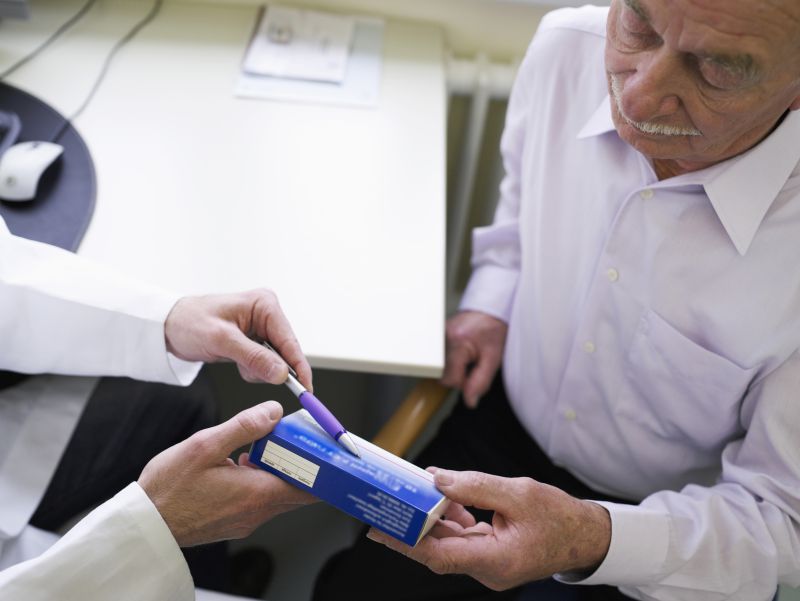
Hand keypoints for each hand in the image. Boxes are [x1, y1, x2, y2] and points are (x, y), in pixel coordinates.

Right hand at [138, 400, 314, 546]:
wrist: (144, 522)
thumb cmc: (168, 489)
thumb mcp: (205, 445)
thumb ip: (244, 427)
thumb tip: (273, 412)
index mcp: (256, 494)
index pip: (310, 488)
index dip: (323, 468)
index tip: (325, 449)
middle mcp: (256, 512)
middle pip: (297, 488)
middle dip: (301, 462)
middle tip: (293, 437)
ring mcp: (246, 519)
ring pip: (278, 492)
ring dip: (278, 469)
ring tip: (265, 445)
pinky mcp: (235, 520)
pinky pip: (260, 498)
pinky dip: (261, 479)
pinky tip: (243, 462)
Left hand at [164, 289, 311, 388]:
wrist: (168, 326)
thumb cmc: (190, 322)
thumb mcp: (221, 340)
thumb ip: (253, 357)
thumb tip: (282, 374)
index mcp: (265, 305)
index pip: (290, 341)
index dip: (299, 367)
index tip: (306, 390)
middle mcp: (267, 314)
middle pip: (286, 352)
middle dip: (269, 368)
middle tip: (246, 369)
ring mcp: (262, 327)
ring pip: (276, 361)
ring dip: (257, 369)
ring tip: (234, 360)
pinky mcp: (255, 340)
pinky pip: (265, 363)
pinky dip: (252, 369)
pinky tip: (235, 361)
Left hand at [366, 469, 610, 590]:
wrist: (585, 536)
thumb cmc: (559, 517)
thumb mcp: (519, 492)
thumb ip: (475, 486)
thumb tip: (437, 479)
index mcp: (497, 559)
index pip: (439, 556)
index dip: (405, 543)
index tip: (379, 530)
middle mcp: (488, 569)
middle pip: (438, 551)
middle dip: (411, 526)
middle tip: (386, 505)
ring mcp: (488, 565)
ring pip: (448, 545)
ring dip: (431, 520)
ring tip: (417, 495)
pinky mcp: (490, 556)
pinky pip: (461, 540)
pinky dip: (450, 521)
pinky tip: (448, 502)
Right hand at [442, 311, 507, 406]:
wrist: (491, 310)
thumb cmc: (494, 330)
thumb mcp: (494, 359)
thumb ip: (481, 382)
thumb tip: (470, 401)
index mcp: (457, 342)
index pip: (450, 379)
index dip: (463, 382)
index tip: (475, 371)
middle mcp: (442, 337)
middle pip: (441, 374)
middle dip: (457, 375)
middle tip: (472, 362)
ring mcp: (437, 335)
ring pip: (439, 367)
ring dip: (453, 367)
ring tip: (466, 356)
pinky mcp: (436, 335)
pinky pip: (438, 357)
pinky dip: (449, 360)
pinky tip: (460, 352)